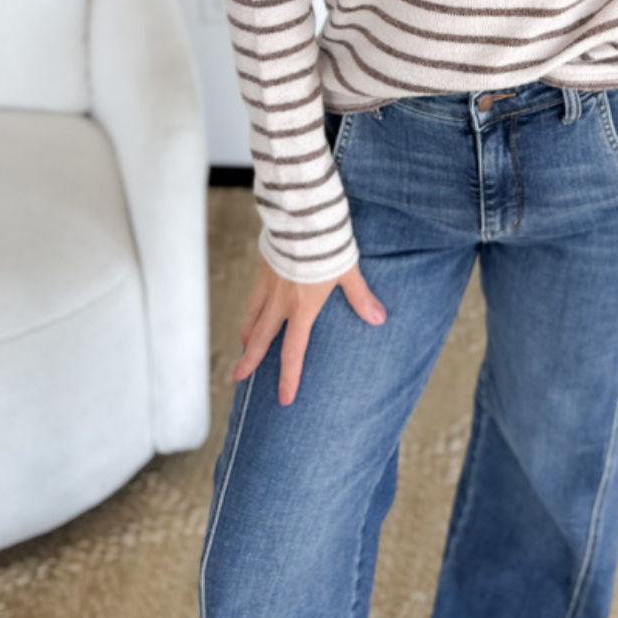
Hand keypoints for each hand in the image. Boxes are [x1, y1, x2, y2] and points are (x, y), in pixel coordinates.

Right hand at [232, 253, 386, 405]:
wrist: (301, 219)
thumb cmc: (327, 246)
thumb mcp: (348, 271)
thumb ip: (360, 296)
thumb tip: (379, 318)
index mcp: (302, 308)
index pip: (293, 351)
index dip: (289, 376)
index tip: (284, 398)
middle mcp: (281, 301)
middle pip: (262, 337)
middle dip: (251, 360)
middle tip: (238, 377)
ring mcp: (269, 283)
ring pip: (254, 314)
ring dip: (248, 332)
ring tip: (243, 344)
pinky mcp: (264, 264)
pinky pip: (254, 291)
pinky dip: (252, 304)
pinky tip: (253, 304)